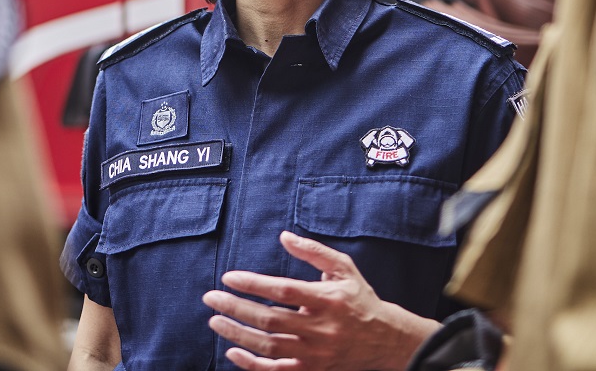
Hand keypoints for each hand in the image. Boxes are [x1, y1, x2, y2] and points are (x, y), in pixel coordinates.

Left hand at [202, 231, 438, 370]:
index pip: (283, 291)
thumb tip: (284, 236)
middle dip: (236, 308)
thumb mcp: (343, 268)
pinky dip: (252, 364)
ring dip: (238, 334)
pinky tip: (232, 351)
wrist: (384, 341)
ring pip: (269, 347)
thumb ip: (313, 251)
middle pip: (270, 320)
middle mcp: (321, 329)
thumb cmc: (358, 299)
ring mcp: (315, 354)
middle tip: (211, 298)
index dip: (254, 284)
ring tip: (215, 321)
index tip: (229, 277)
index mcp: (327, 299)